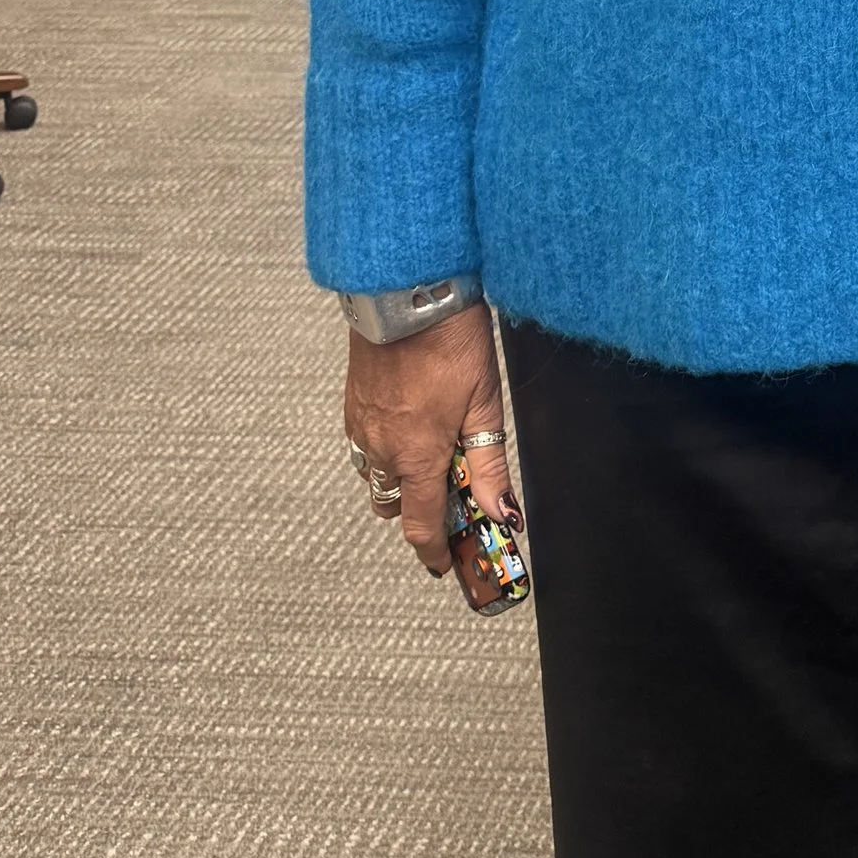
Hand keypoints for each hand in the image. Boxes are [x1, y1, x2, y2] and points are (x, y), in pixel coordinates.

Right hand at [340, 302, 513, 578]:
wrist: (407, 295)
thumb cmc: (451, 343)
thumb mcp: (485, 405)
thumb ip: (491, 466)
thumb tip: (505, 514)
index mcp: (417, 456)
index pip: (420, 527)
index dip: (435, 552)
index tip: (448, 562)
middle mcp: (381, 450)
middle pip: (395, 506)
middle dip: (420, 508)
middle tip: (452, 488)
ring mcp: (361, 427)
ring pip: (376, 476)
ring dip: (402, 478)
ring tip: (433, 450)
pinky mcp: (353, 405)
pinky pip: (364, 447)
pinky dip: (385, 450)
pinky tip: (412, 423)